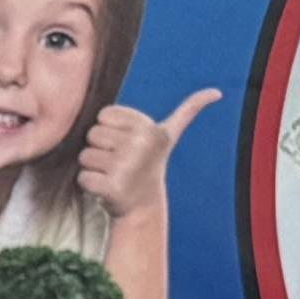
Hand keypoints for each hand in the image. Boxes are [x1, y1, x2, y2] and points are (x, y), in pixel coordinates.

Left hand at [79, 85, 215, 209]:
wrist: (144, 206)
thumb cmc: (149, 164)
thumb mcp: (169, 135)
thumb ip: (188, 111)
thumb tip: (216, 92)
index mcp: (148, 127)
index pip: (104, 115)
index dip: (110, 130)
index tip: (127, 144)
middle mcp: (140, 145)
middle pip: (93, 134)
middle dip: (100, 149)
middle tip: (118, 163)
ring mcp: (125, 167)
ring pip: (85, 156)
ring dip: (94, 167)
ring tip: (113, 174)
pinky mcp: (111, 188)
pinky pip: (83, 177)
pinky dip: (89, 185)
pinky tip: (106, 189)